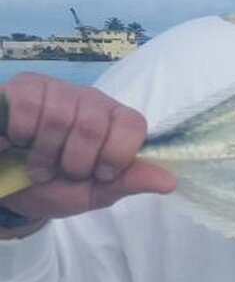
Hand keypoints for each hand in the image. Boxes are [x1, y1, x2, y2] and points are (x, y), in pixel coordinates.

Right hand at [1, 73, 174, 225]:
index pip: (134, 124)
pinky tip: (16, 144)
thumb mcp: (92, 193)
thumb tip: (170, 182)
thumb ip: (128, 183)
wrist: (3, 185)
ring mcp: (55, 89)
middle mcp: (89, 99)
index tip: (99, 174)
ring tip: (37, 164)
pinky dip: (19, 138)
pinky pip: (26, 110)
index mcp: (114, 120)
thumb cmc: (53, 186)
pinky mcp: (21, 88)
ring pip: (59, 118)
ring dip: (44, 155)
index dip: (117, 155)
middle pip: (94, 124)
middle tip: (61, 172)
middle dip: (75, 162)